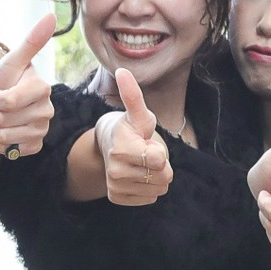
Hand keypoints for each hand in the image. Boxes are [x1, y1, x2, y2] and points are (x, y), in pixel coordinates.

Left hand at [0, 14, 54, 158]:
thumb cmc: (2, 81)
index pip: (8, 101)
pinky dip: (2, 143)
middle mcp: (48, 110)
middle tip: (0, 106)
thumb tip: (51, 16)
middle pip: (4, 120)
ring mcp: (43, 130)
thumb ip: (30, 42)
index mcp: (43, 87)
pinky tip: (7, 131)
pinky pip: (11, 150)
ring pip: (5, 136)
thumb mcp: (10, 61)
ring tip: (2, 117)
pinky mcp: (35, 146)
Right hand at [91, 68, 171, 205]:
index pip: (159, 161)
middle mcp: (115, 170)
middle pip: (162, 177)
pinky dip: (147, 188)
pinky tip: (137, 175)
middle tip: (146, 152)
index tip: (147, 142)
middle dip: (161, 165)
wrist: (108, 146)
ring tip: (141, 163)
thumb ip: (134, 96)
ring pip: (158, 189)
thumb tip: (123, 71)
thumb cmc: (130, 128)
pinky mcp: (116, 197)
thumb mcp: (138, 113)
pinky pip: (149, 198)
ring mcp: (115, 186)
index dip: (160, 152)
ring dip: (155, 177)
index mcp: (122, 148)